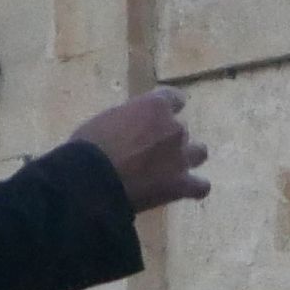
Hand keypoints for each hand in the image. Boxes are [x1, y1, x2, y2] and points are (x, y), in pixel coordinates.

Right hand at [68, 87, 208, 213]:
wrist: (92, 180)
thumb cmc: (89, 147)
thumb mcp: (106, 120)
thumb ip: (127, 121)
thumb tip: (127, 131)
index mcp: (154, 106)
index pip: (175, 98)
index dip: (170, 107)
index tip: (163, 114)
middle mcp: (174, 128)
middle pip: (181, 130)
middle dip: (168, 139)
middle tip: (150, 152)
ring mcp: (181, 157)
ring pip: (199, 152)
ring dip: (187, 158)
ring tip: (172, 168)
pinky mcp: (180, 184)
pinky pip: (201, 187)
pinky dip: (194, 188)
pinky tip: (186, 190)